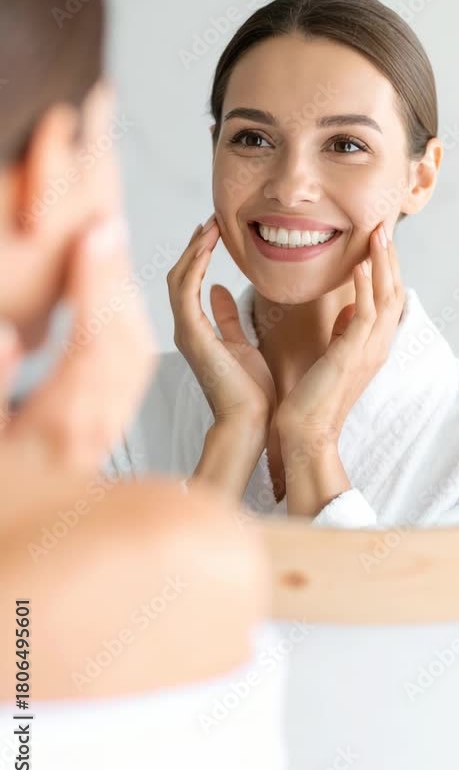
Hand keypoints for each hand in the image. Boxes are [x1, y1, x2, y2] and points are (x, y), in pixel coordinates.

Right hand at [0, 214, 155, 483]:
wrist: (31, 542)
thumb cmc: (3, 497)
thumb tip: (5, 336)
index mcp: (61, 426)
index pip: (91, 341)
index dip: (96, 284)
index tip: (97, 234)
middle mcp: (93, 426)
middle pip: (124, 340)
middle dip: (117, 278)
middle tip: (104, 227)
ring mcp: (104, 428)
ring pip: (136, 352)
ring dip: (127, 298)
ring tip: (108, 252)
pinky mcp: (104, 427)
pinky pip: (133, 368)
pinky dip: (129, 324)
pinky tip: (113, 299)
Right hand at [167, 215, 275, 429]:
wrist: (250, 424)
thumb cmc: (250, 393)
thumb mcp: (242, 345)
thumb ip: (228, 319)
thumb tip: (223, 291)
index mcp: (196, 331)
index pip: (188, 282)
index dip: (198, 254)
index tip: (213, 229)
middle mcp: (186, 329)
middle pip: (179, 275)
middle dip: (194, 245)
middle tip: (210, 218)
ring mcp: (186, 333)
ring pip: (179, 278)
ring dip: (194, 249)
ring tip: (210, 224)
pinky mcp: (193, 336)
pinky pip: (187, 291)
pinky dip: (195, 265)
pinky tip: (208, 245)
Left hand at [275, 222, 404, 450]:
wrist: (308, 431)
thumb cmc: (314, 396)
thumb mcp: (334, 355)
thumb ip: (344, 331)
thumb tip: (347, 307)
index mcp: (373, 344)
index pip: (388, 297)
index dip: (387, 266)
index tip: (380, 239)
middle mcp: (378, 345)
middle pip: (394, 291)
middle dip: (390, 257)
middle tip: (385, 224)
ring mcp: (368, 350)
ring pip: (386, 297)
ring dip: (382, 263)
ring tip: (378, 234)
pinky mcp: (352, 355)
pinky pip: (365, 314)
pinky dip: (365, 287)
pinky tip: (360, 265)